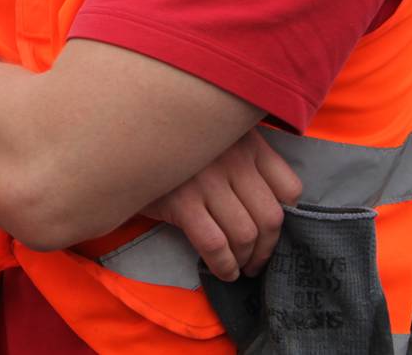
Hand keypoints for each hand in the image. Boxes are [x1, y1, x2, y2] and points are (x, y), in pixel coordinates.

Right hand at [139, 128, 302, 280]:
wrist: (122, 145)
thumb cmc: (173, 147)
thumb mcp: (216, 139)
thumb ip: (245, 159)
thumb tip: (270, 207)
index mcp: (248, 141)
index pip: (290, 189)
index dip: (285, 218)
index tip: (270, 230)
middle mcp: (233, 158)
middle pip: (270, 218)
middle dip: (266, 249)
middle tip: (256, 261)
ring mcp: (208, 180)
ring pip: (245, 235)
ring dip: (245, 261)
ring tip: (238, 268)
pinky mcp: (182, 201)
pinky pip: (216, 244)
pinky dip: (223, 265)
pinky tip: (222, 271)